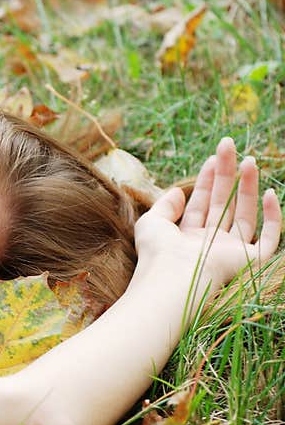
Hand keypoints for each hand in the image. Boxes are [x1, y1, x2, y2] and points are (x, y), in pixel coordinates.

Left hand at [134, 137, 281, 290]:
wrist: (174, 278)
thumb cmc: (158, 253)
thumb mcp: (152, 223)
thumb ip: (165, 205)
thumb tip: (178, 190)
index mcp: (187, 239)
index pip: (201, 205)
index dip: (207, 180)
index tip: (211, 158)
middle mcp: (210, 245)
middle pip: (223, 203)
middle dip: (226, 174)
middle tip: (229, 146)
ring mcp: (232, 252)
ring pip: (245, 214)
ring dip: (248, 187)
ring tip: (248, 160)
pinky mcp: (251, 260)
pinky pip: (269, 237)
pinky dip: (272, 216)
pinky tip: (270, 193)